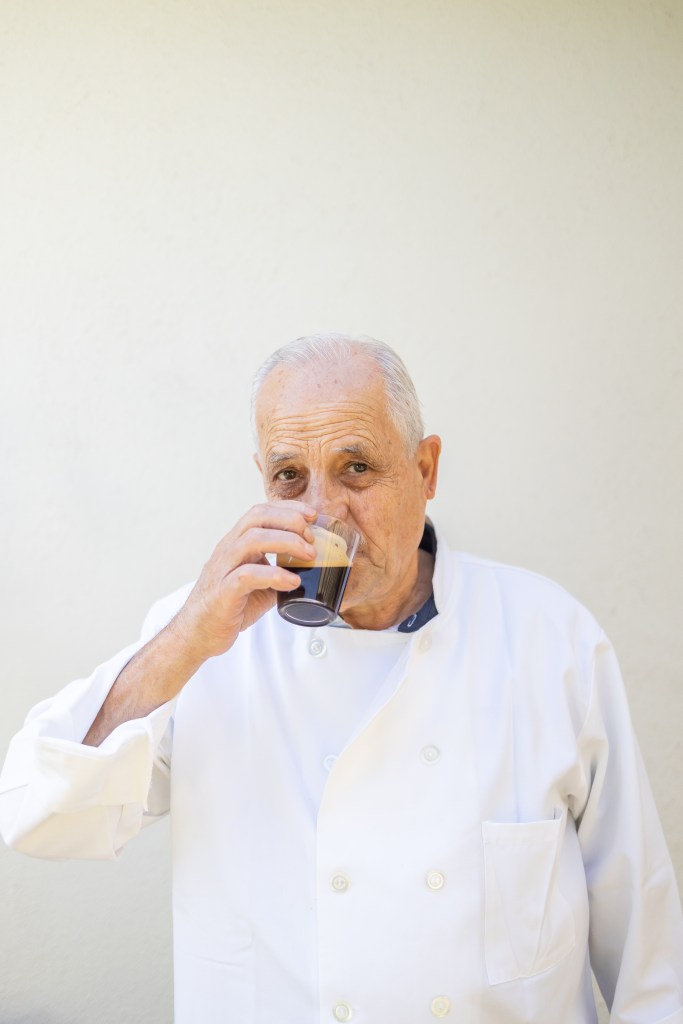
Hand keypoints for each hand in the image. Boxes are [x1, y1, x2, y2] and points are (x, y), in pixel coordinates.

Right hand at [173, 501, 317, 661]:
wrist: (197, 634)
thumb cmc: (228, 607)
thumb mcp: (259, 584)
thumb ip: (278, 573)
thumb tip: (309, 571)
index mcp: (235, 544)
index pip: (260, 511)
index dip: (288, 508)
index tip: (312, 514)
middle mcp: (228, 550)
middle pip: (257, 517)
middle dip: (290, 520)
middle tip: (312, 537)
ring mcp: (223, 569)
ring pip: (252, 540)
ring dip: (287, 543)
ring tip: (309, 556)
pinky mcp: (223, 592)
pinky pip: (247, 575)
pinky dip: (274, 575)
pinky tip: (292, 582)